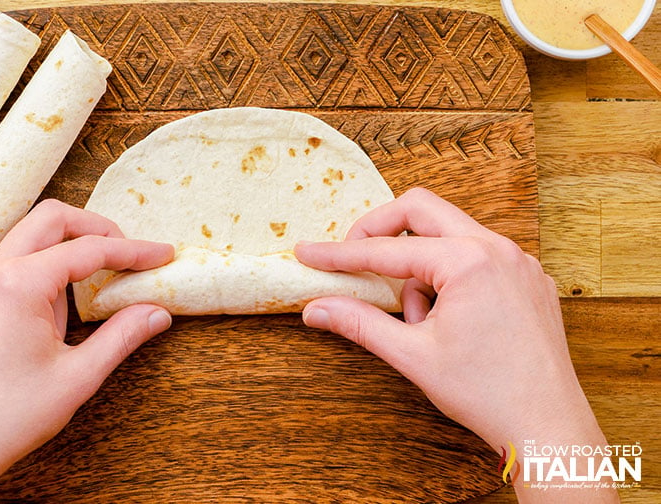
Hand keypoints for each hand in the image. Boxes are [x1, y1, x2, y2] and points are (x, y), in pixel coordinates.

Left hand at [0, 200, 174, 502]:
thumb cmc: (8, 416)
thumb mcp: (78, 376)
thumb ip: (122, 336)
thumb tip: (157, 312)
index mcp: (19, 284)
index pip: (89, 249)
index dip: (133, 251)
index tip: (162, 256)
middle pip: (54, 218)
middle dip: (98, 228)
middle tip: (130, 254)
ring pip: (30, 233)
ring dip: (70, 242)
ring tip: (102, 274)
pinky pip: (13, 256)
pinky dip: (46, 259)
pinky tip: (65, 293)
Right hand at [295, 188, 616, 502]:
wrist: (548, 426)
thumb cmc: (487, 393)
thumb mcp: (413, 355)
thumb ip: (360, 323)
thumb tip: (317, 308)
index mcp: (468, 261)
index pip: (386, 249)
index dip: (340, 253)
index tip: (309, 253)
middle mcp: (498, 248)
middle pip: (420, 211)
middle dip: (379, 232)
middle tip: (352, 260)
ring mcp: (519, 261)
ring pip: (449, 237)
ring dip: (419, 267)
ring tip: (419, 320)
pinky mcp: (529, 279)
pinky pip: (477, 258)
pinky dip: (450, 277)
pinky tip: (449, 320)